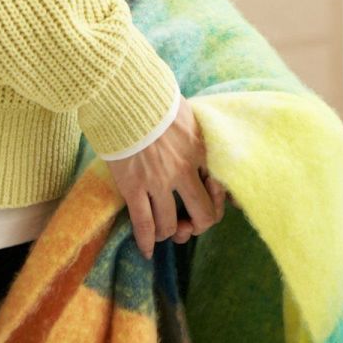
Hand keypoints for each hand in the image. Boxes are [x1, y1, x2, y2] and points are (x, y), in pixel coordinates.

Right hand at [103, 94, 228, 258]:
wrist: (122, 92)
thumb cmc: (153, 98)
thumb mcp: (187, 113)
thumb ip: (198, 136)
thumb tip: (204, 153)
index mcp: (201, 150)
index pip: (220, 191)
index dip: (215, 204)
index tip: (205, 204)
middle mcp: (184, 170)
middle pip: (202, 216)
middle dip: (195, 227)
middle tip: (186, 226)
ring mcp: (158, 180)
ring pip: (170, 225)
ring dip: (167, 232)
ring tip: (161, 231)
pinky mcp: (133, 185)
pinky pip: (143, 224)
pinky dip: (146, 241)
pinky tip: (147, 249)